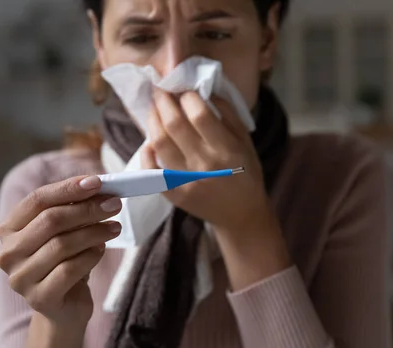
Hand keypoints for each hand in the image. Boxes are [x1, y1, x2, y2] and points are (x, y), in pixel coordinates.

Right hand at [0, 175, 121, 326]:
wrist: (64, 308)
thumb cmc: (65, 262)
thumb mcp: (65, 232)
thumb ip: (74, 209)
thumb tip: (100, 187)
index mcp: (9, 230)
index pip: (37, 200)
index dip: (68, 188)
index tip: (97, 182)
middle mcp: (8, 253)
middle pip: (50, 221)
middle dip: (87, 209)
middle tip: (114, 204)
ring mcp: (20, 278)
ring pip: (61, 245)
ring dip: (94, 232)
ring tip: (114, 228)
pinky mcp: (39, 298)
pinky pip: (70, 269)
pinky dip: (91, 256)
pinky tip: (101, 250)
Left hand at [142, 89, 269, 231]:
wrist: (240, 214)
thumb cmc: (246, 173)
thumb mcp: (245, 141)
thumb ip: (228, 113)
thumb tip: (203, 89)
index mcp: (226, 150)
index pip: (200, 115)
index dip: (188, 96)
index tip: (184, 89)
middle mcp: (203, 165)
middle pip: (174, 124)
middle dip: (164, 101)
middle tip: (161, 90)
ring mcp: (184, 182)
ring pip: (159, 143)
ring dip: (153, 120)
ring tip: (155, 110)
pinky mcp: (172, 194)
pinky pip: (150, 168)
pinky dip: (146, 151)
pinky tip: (151, 140)